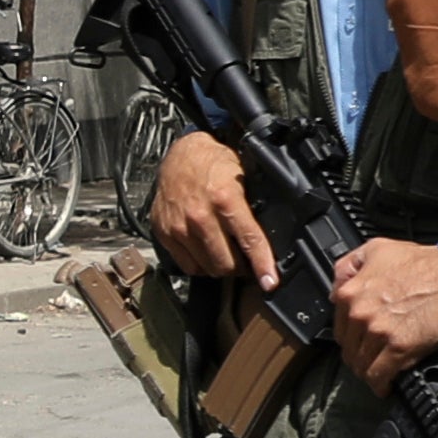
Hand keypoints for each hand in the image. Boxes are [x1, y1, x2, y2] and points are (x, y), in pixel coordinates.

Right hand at [144, 129, 273, 289]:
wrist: (181, 154)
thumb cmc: (214, 163)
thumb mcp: (243, 177)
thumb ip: (253, 206)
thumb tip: (272, 235)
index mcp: (225, 199)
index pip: (249, 240)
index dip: (262, 265)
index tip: (270, 282)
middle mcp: (200, 216)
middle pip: (226, 263)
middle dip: (240, 267)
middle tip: (245, 260)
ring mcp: (179, 227)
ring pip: (207, 268)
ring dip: (220, 266)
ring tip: (226, 255)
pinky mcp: (165, 233)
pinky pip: (187, 265)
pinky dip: (200, 264)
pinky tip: (207, 252)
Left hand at [323, 233, 437, 389]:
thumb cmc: (424, 263)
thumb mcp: (376, 249)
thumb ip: (348, 267)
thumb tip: (336, 288)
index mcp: (351, 293)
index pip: (338, 329)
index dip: (350, 340)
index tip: (358, 344)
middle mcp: (360, 314)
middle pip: (349, 350)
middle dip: (358, 358)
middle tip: (369, 361)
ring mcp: (378, 332)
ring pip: (361, 365)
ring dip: (368, 373)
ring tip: (377, 375)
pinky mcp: (399, 347)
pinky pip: (379, 375)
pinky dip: (380, 384)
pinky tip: (385, 386)